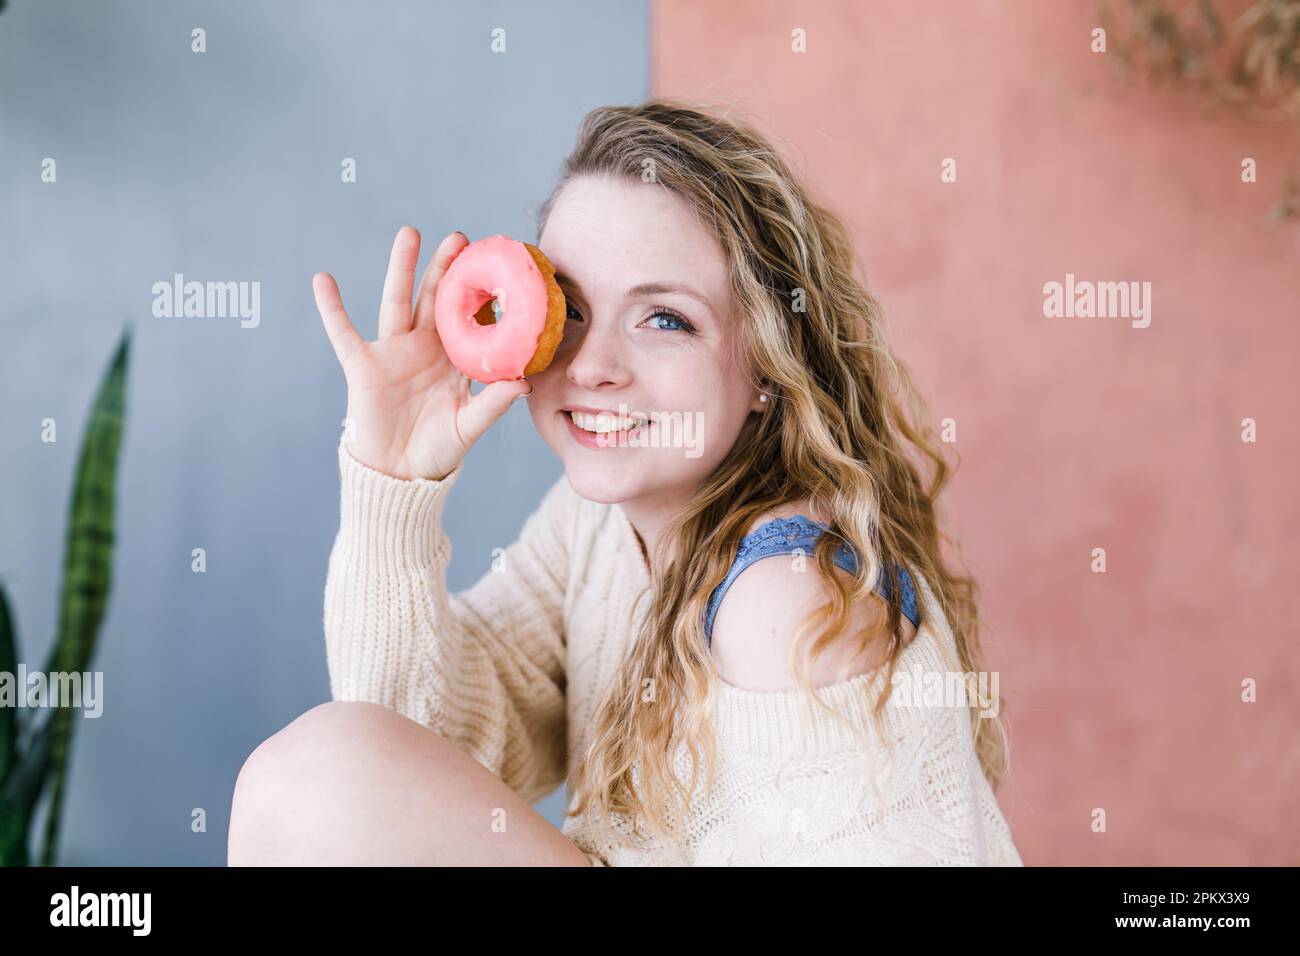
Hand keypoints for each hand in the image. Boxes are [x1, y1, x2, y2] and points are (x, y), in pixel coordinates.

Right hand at [314, 226, 531, 480]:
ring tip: (410, 232)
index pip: (470, 319)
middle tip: (460, 237)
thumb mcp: (469, 426)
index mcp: (455, 360)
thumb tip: (523, 382)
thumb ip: (493, 404)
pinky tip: (323, 279)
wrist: (399, 473)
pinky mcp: (364, 364)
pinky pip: (343, 331)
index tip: (498, 266)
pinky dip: (332, 307)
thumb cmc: (438, 451)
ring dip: (401, 266)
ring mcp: (394, 352)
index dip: (481, 295)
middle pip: (435, 298)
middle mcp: (425, 348)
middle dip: (446, 267)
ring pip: (398, 301)